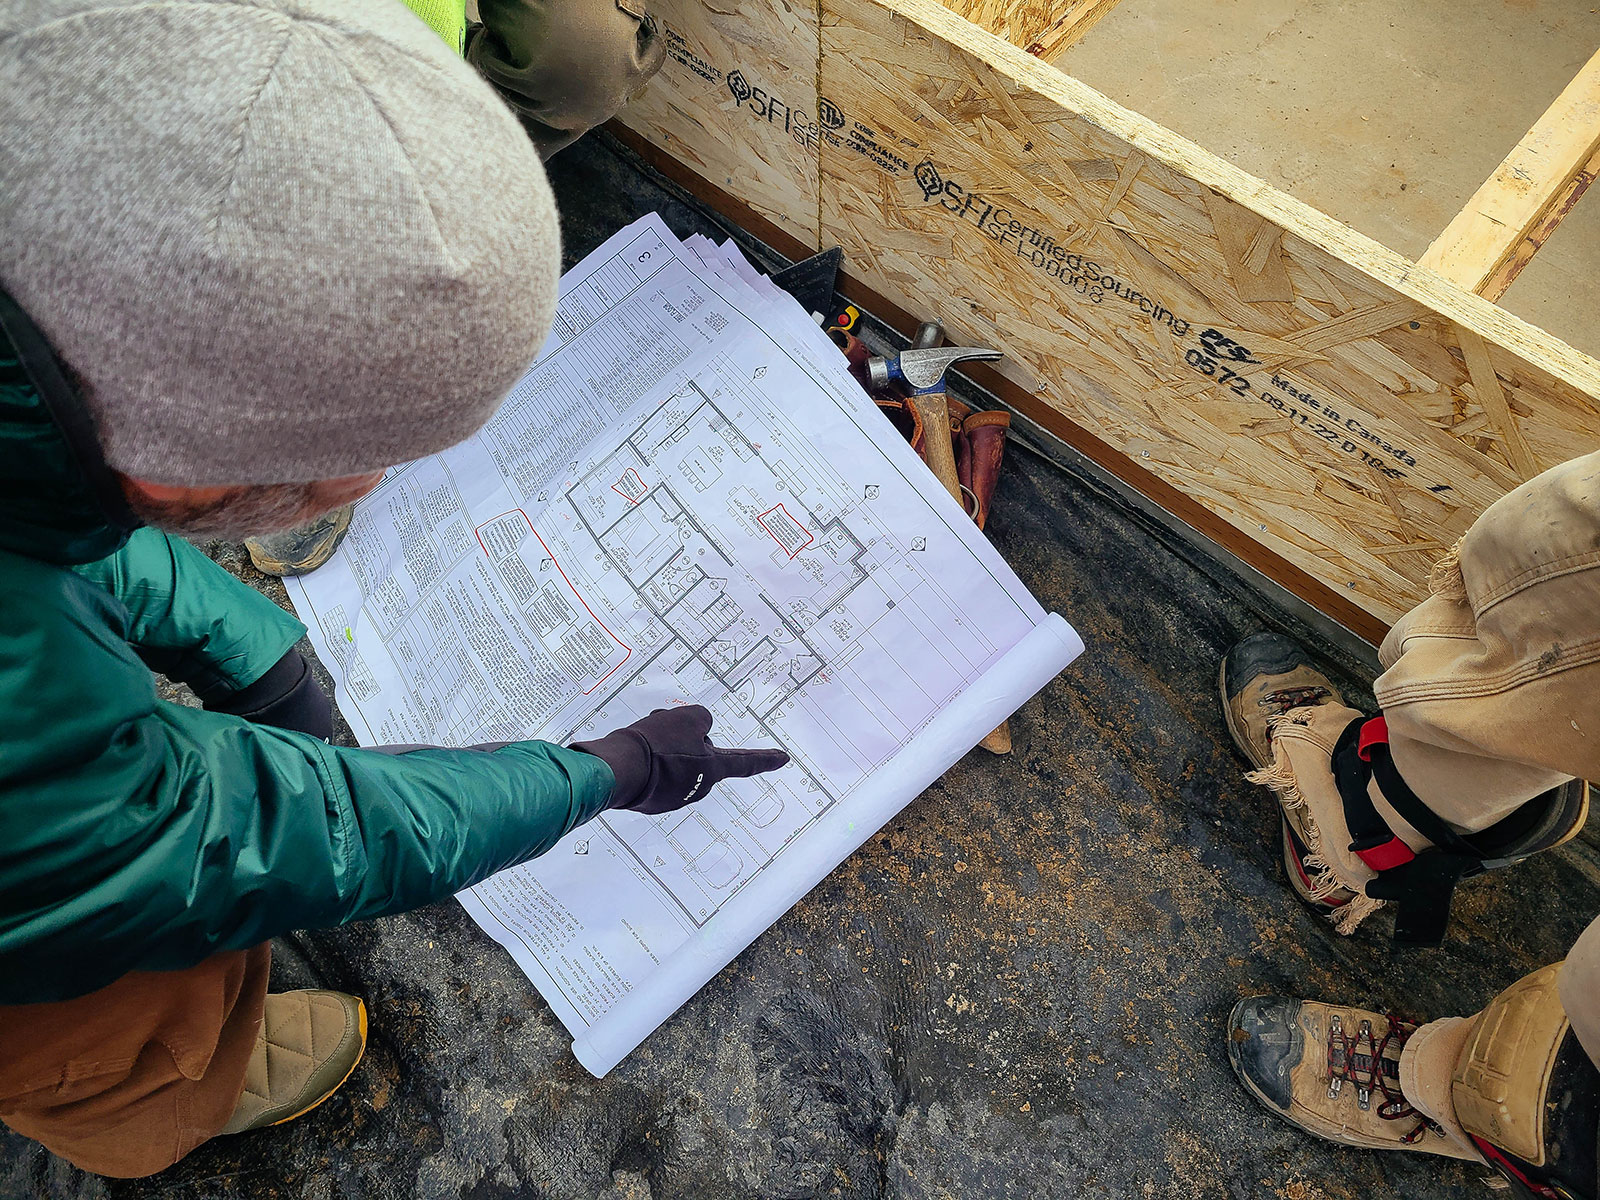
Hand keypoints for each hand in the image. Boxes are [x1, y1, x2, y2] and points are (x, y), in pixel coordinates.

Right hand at [570, 706, 788, 815]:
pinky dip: (648, 760)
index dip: (766, 758)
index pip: (746, 761)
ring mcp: (674, 797)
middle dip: (684, 738)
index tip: (783, 759)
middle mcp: (698, 787)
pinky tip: (635, 754)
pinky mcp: (652, 801)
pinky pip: (656, 772)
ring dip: (664, 746)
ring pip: (675, 760)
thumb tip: (699, 729)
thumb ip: (701, 719)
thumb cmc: (656, 744)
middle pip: (699, 753)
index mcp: (713, 768)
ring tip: (645, 741)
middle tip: (663, 727)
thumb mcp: (687, 718)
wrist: (617, 769)